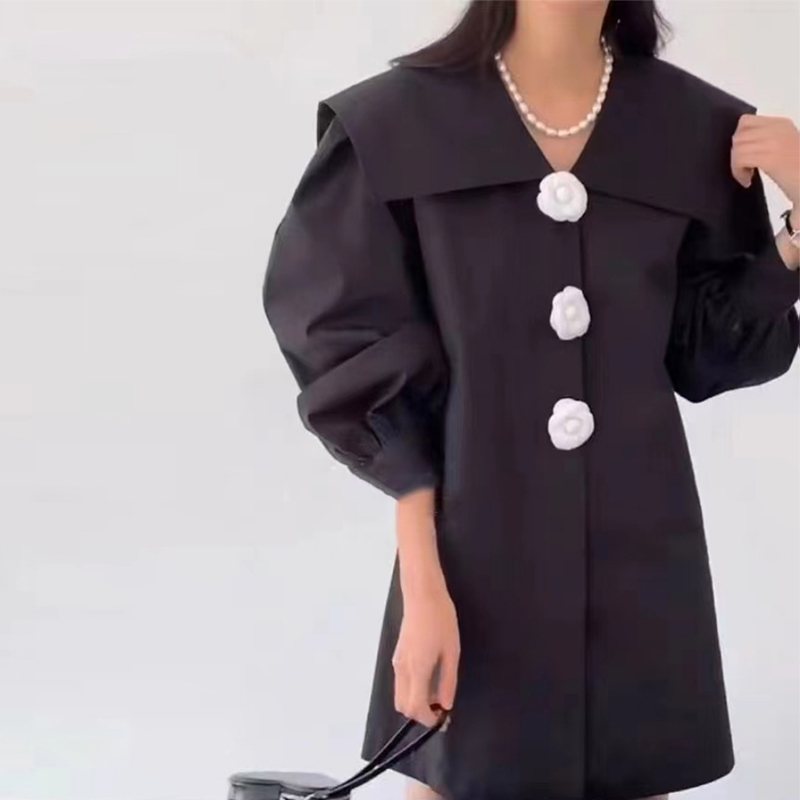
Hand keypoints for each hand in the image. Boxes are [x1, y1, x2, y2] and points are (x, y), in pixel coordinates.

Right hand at [392, 581, 459, 728]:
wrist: (423, 595)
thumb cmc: (441, 620)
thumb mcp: (451, 652)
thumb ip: (448, 681)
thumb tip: (445, 704)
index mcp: (417, 670)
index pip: (416, 708)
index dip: (429, 720)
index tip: (444, 718)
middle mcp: (402, 669)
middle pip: (403, 707)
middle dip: (421, 713)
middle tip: (441, 707)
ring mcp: (397, 662)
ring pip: (400, 696)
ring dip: (416, 702)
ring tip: (438, 691)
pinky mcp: (397, 655)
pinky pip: (401, 683)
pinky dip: (412, 690)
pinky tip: (430, 678)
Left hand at [731, 113, 799, 208]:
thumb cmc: (796, 172)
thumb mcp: (783, 147)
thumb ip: (764, 140)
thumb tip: (737, 144)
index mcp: (781, 124)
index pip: (746, 121)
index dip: (738, 139)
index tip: (744, 155)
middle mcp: (778, 128)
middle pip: (739, 134)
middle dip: (735, 154)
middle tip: (744, 169)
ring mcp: (774, 141)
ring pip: (737, 147)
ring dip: (736, 165)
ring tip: (747, 176)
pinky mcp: (770, 157)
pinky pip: (740, 159)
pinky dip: (738, 172)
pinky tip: (747, 181)